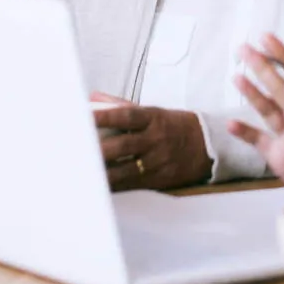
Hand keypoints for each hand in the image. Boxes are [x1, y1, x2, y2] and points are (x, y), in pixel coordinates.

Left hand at [91, 91, 212, 190]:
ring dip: (100, 172)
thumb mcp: (154, 112)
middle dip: (97, 150)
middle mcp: (154, 140)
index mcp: (152, 118)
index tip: (82, 116)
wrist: (209, 146)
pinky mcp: (158, 180)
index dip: (103, 116)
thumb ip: (122, 105)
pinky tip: (97, 185)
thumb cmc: (175, 126)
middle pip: (121, 146)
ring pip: (123, 169)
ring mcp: (156, 162)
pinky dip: (113, 185)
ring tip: (80, 172)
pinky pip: (131, 184)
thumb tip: (93, 97)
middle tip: (74, 151)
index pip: (124, 115)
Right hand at [227, 35, 283, 193]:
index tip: (268, 35)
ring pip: (268, 110)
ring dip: (253, 95)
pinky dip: (247, 135)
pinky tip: (230, 123)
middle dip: (262, 66)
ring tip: (238, 77)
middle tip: (244, 46)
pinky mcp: (279, 156)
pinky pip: (261, 144)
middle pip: (278, 86)